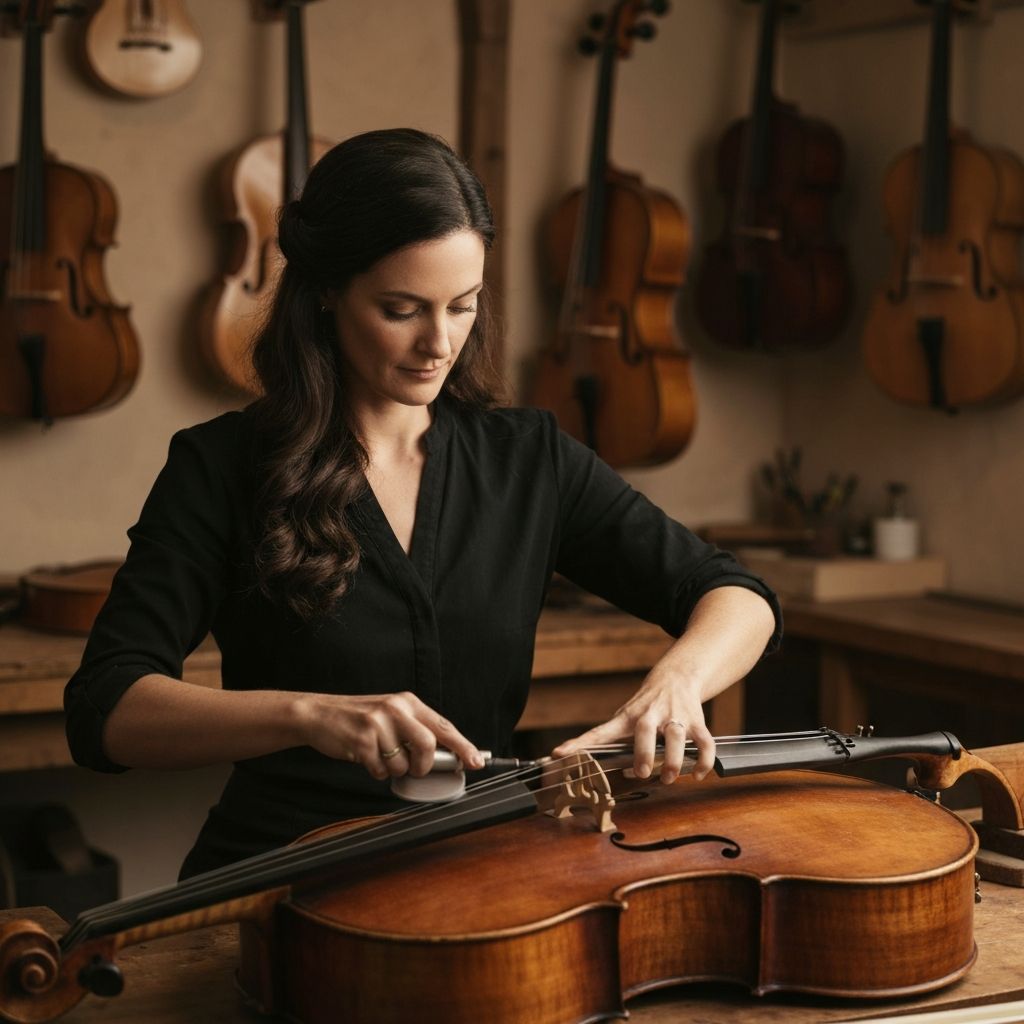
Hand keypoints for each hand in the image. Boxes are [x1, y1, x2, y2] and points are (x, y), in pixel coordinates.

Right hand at [293, 691, 483, 781]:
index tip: (477, 762)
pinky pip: (380, 771)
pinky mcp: (361, 740)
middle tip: (414, 769)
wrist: (319, 714)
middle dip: (423, 766)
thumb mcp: (391, 714)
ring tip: (380, 757)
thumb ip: (415, 729)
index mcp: (408, 702)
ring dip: (394, 770)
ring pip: (403, 764)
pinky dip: (376, 772)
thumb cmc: (359, 719)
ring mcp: (378, 723)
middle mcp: (396, 708)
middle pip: (428, 745)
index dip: (463, 746)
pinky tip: (365, 758)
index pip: (444, 726)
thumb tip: (447, 757)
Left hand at [551, 669, 714, 784]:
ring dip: (674, 761)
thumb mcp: (626, 718)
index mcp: (627, 718)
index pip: (600, 732)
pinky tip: (698, 774)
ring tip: (669, 777)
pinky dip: (703, 761)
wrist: (677, 677)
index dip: (579, 744)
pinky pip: (704, 743)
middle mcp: (650, 716)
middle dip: (644, 753)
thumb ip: (616, 743)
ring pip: (677, 737)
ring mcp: (675, 718)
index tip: (559, 754)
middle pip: (645, 731)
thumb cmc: (646, 705)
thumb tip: (604, 770)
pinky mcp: (696, 722)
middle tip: (641, 772)